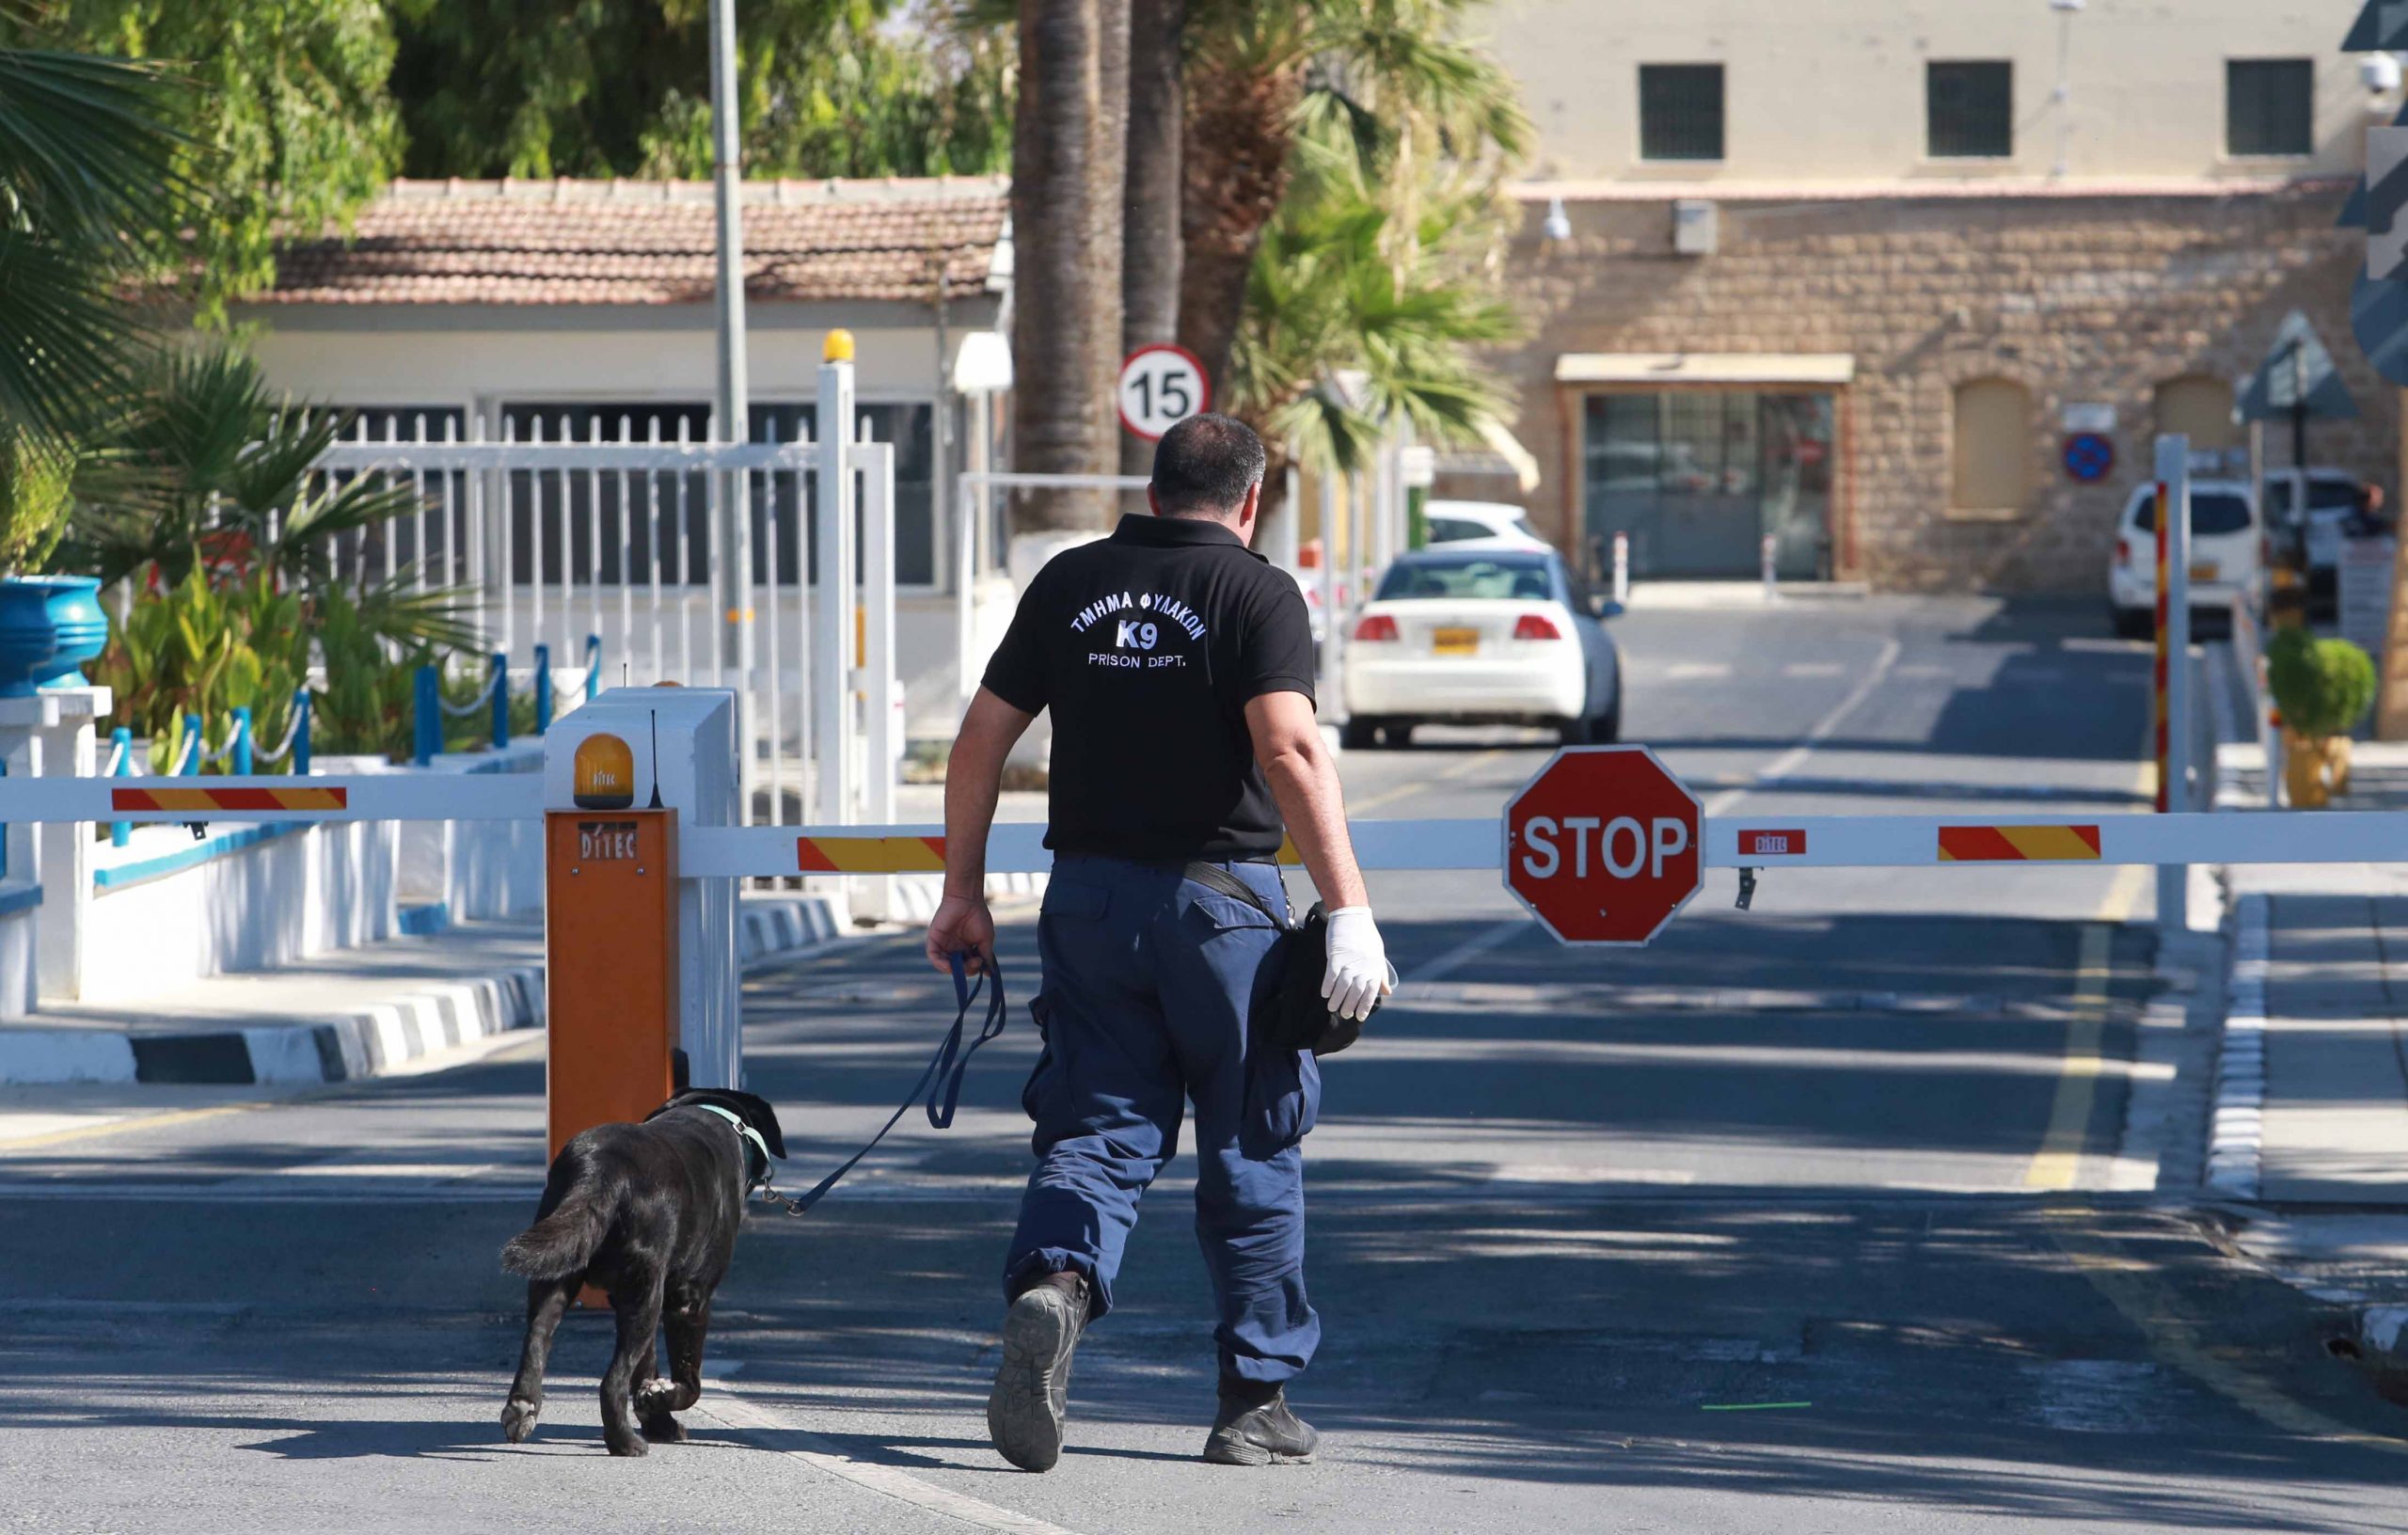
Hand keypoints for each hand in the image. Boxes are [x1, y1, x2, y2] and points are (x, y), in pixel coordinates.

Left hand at [926, 894, 995, 975]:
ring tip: (964, 966)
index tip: (983, 966)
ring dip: (954, 969)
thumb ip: (986, 956)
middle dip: (967, 969)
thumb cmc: (978, 916)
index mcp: (965, 948)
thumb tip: (990, 973)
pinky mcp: (934, 939)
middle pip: (957, 967)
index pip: (967, 966)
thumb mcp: (985, 940)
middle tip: (976, 962)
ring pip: (944, 964)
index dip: (974, 969)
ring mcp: (943, 944)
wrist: (967, 899)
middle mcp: (954, 948)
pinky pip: (933, 956)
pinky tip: (949, 966)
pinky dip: (940, 964)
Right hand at [1321, 907, 1391, 1022]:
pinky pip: (1331, 976)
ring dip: (1337, 1000)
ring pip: (1342, 987)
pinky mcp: (1336, 956)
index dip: (1364, 1006)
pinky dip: (1328, 987)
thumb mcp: (1378, 954)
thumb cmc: (1366, 935)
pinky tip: (1325, 994)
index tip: (1359, 1016)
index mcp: (1375, 968)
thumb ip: (1381, 974)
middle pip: (1356, 993)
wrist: (1352, 915)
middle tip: (1344, 1014)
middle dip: (1349, 1006)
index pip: (1371, 993)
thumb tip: (1387, 992)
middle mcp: (1363, 967)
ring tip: (1331, 1008)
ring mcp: (1349, 962)